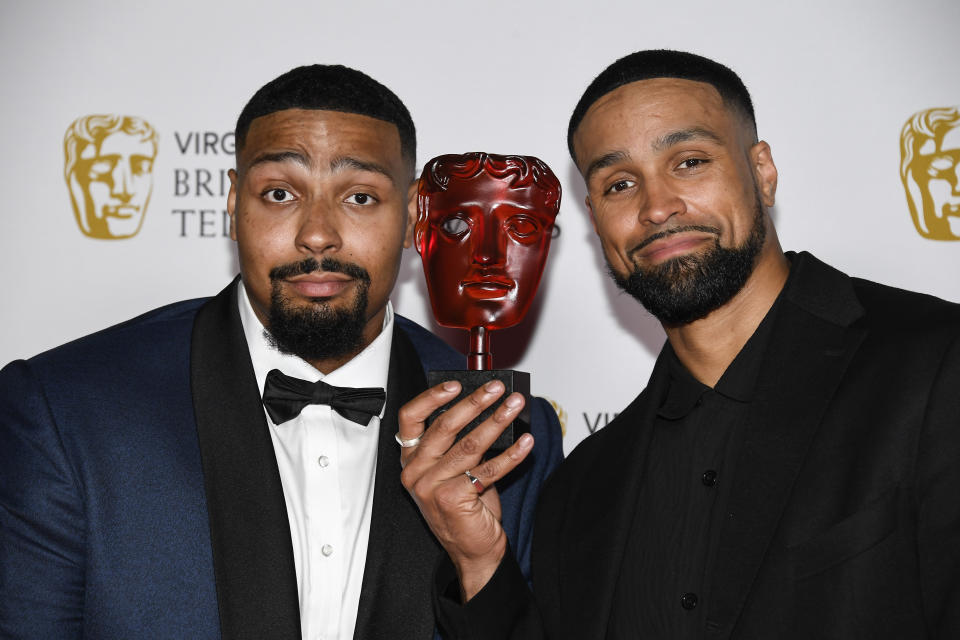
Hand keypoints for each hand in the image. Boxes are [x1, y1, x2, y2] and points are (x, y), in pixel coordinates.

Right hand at [398, 379, 533, 600]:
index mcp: (411, 459)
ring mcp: (430, 487)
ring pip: (470, 444)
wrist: (473, 551)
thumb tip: (488, 407)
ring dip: (497, 422)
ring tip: (514, 407)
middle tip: (497, 389)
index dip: (432, 397)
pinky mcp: (452, 499)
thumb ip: (459, 441)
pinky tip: (526, 443)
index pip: (410, 417)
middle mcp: (415, 471)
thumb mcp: (453, 469)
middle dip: (476, 402)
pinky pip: (488, 470)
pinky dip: (511, 455)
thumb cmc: (465, 507)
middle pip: (445, 426)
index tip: (456, 384)